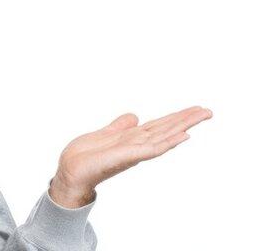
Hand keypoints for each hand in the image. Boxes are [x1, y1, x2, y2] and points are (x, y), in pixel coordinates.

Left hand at [49, 106, 212, 207]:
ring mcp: (134, 151)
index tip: (196, 108)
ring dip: (183, 126)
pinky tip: (183, 137)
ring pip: (164, 136)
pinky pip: (152, 150)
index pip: (160, 125)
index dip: (177, 117)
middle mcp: (137, 144)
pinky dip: (168, 143)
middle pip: (166, 129)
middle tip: (208, 111)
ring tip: (201, 117)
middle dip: (187, 119)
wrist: (70, 171)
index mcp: (133, 138)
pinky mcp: (127, 157)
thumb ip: (121, 126)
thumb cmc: (86, 156)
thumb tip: (135, 116)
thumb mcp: (106, 134)